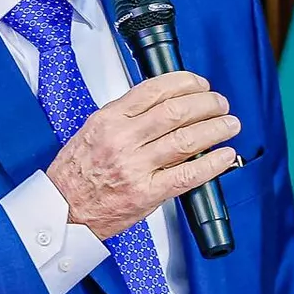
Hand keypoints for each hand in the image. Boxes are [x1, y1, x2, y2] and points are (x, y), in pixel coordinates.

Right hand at [46, 70, 239, 238]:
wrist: (63, 211)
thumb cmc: (76, 174)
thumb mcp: (93, 131)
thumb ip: (127, 116)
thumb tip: (165, 102)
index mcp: (109, 120)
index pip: (155, 89)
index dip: (185, 83)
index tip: (200, 84)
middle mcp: (123, 140)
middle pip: (176, 111)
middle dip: (207, 103)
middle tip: (220, 103)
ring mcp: (135, 167)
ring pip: (186, 140)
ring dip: (216, 129)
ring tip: (229, 125)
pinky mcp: (147, 193)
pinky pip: (187, 174)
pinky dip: (212, 163)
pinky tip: (224, 155)